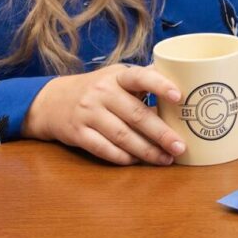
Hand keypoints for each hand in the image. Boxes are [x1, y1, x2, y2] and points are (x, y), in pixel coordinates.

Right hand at [22, 64, 186, 165]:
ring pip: (122, 136)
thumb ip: (145, 80)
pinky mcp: (78, 133)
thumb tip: (185, 80)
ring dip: (146, 151)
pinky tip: (138, 161)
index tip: (179, 96)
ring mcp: (88, 113)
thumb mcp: (117, 77)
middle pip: (136, 115)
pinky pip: (104, 149)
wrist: (52, 101)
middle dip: (161, 133)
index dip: (160, 86)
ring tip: (165, 159)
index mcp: (117, 76)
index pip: (140, 77)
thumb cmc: (98, 89)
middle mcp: (102, 93)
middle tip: (180, 146)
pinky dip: (123, 157)